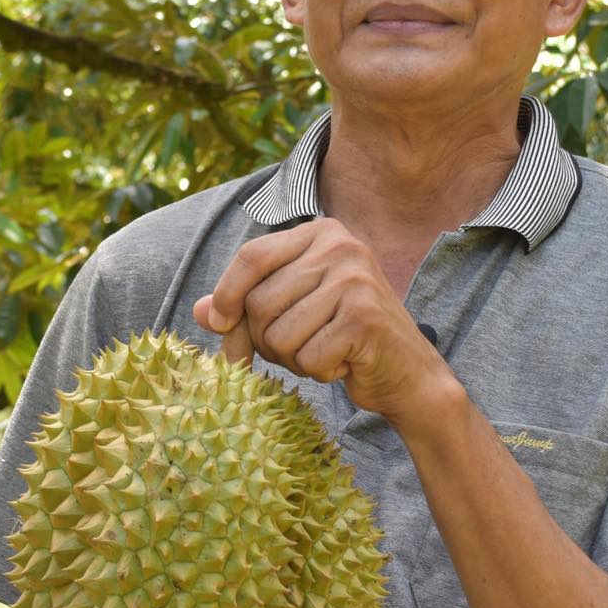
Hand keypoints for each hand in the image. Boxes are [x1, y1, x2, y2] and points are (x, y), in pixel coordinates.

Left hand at [193, 217, 451, 420]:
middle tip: (299, 347)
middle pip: (259, 302)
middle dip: (266, 340)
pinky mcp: (364, 317)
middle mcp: (340, 246)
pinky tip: (345, 362)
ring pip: (279, 335)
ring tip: (325, 351)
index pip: (252, 256)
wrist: (407, 374)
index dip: (226, 293)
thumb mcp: (292, 312)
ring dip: (293, 359)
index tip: (217, 322)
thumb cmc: (342, 339)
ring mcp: (355, 279)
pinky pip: (308, 357)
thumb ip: (246, 307)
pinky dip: (319, 372)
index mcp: (320, 233)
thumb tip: (199, 311)